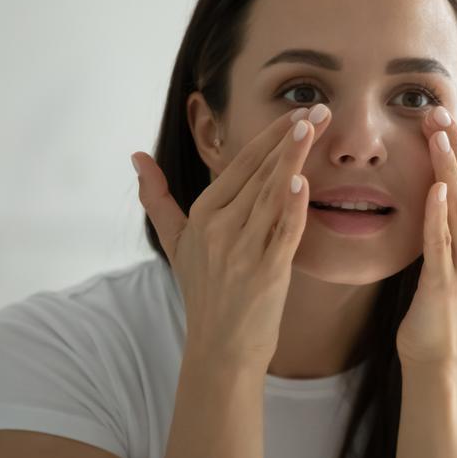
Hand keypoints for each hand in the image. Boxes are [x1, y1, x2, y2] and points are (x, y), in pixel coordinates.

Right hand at [133, 104, 330, 367]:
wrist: (220, 349)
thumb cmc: (204, 292)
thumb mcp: (176, 242)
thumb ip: (157, 198)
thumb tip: (136, 157)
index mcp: (204, 214)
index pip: (241, 164)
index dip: (271, 136)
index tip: (298, 111)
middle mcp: (220, 227)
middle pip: (260, 173)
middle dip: (291, 138)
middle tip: (321, 108)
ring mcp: (242, 250)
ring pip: (271, 195)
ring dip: (293, 159)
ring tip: (313, 127)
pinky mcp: (265, 273)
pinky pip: (281, 234)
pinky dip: (291, 208)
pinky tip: (301, 183)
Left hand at [396, 105, 456, 366]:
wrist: (442, 356)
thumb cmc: (455, 299)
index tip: (443, 112)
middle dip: (456, 147)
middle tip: (435, 112)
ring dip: (448, 171)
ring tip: (436, 137)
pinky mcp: (445, 285)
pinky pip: (442, 244)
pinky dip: (440, 215)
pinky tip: (434, 189)